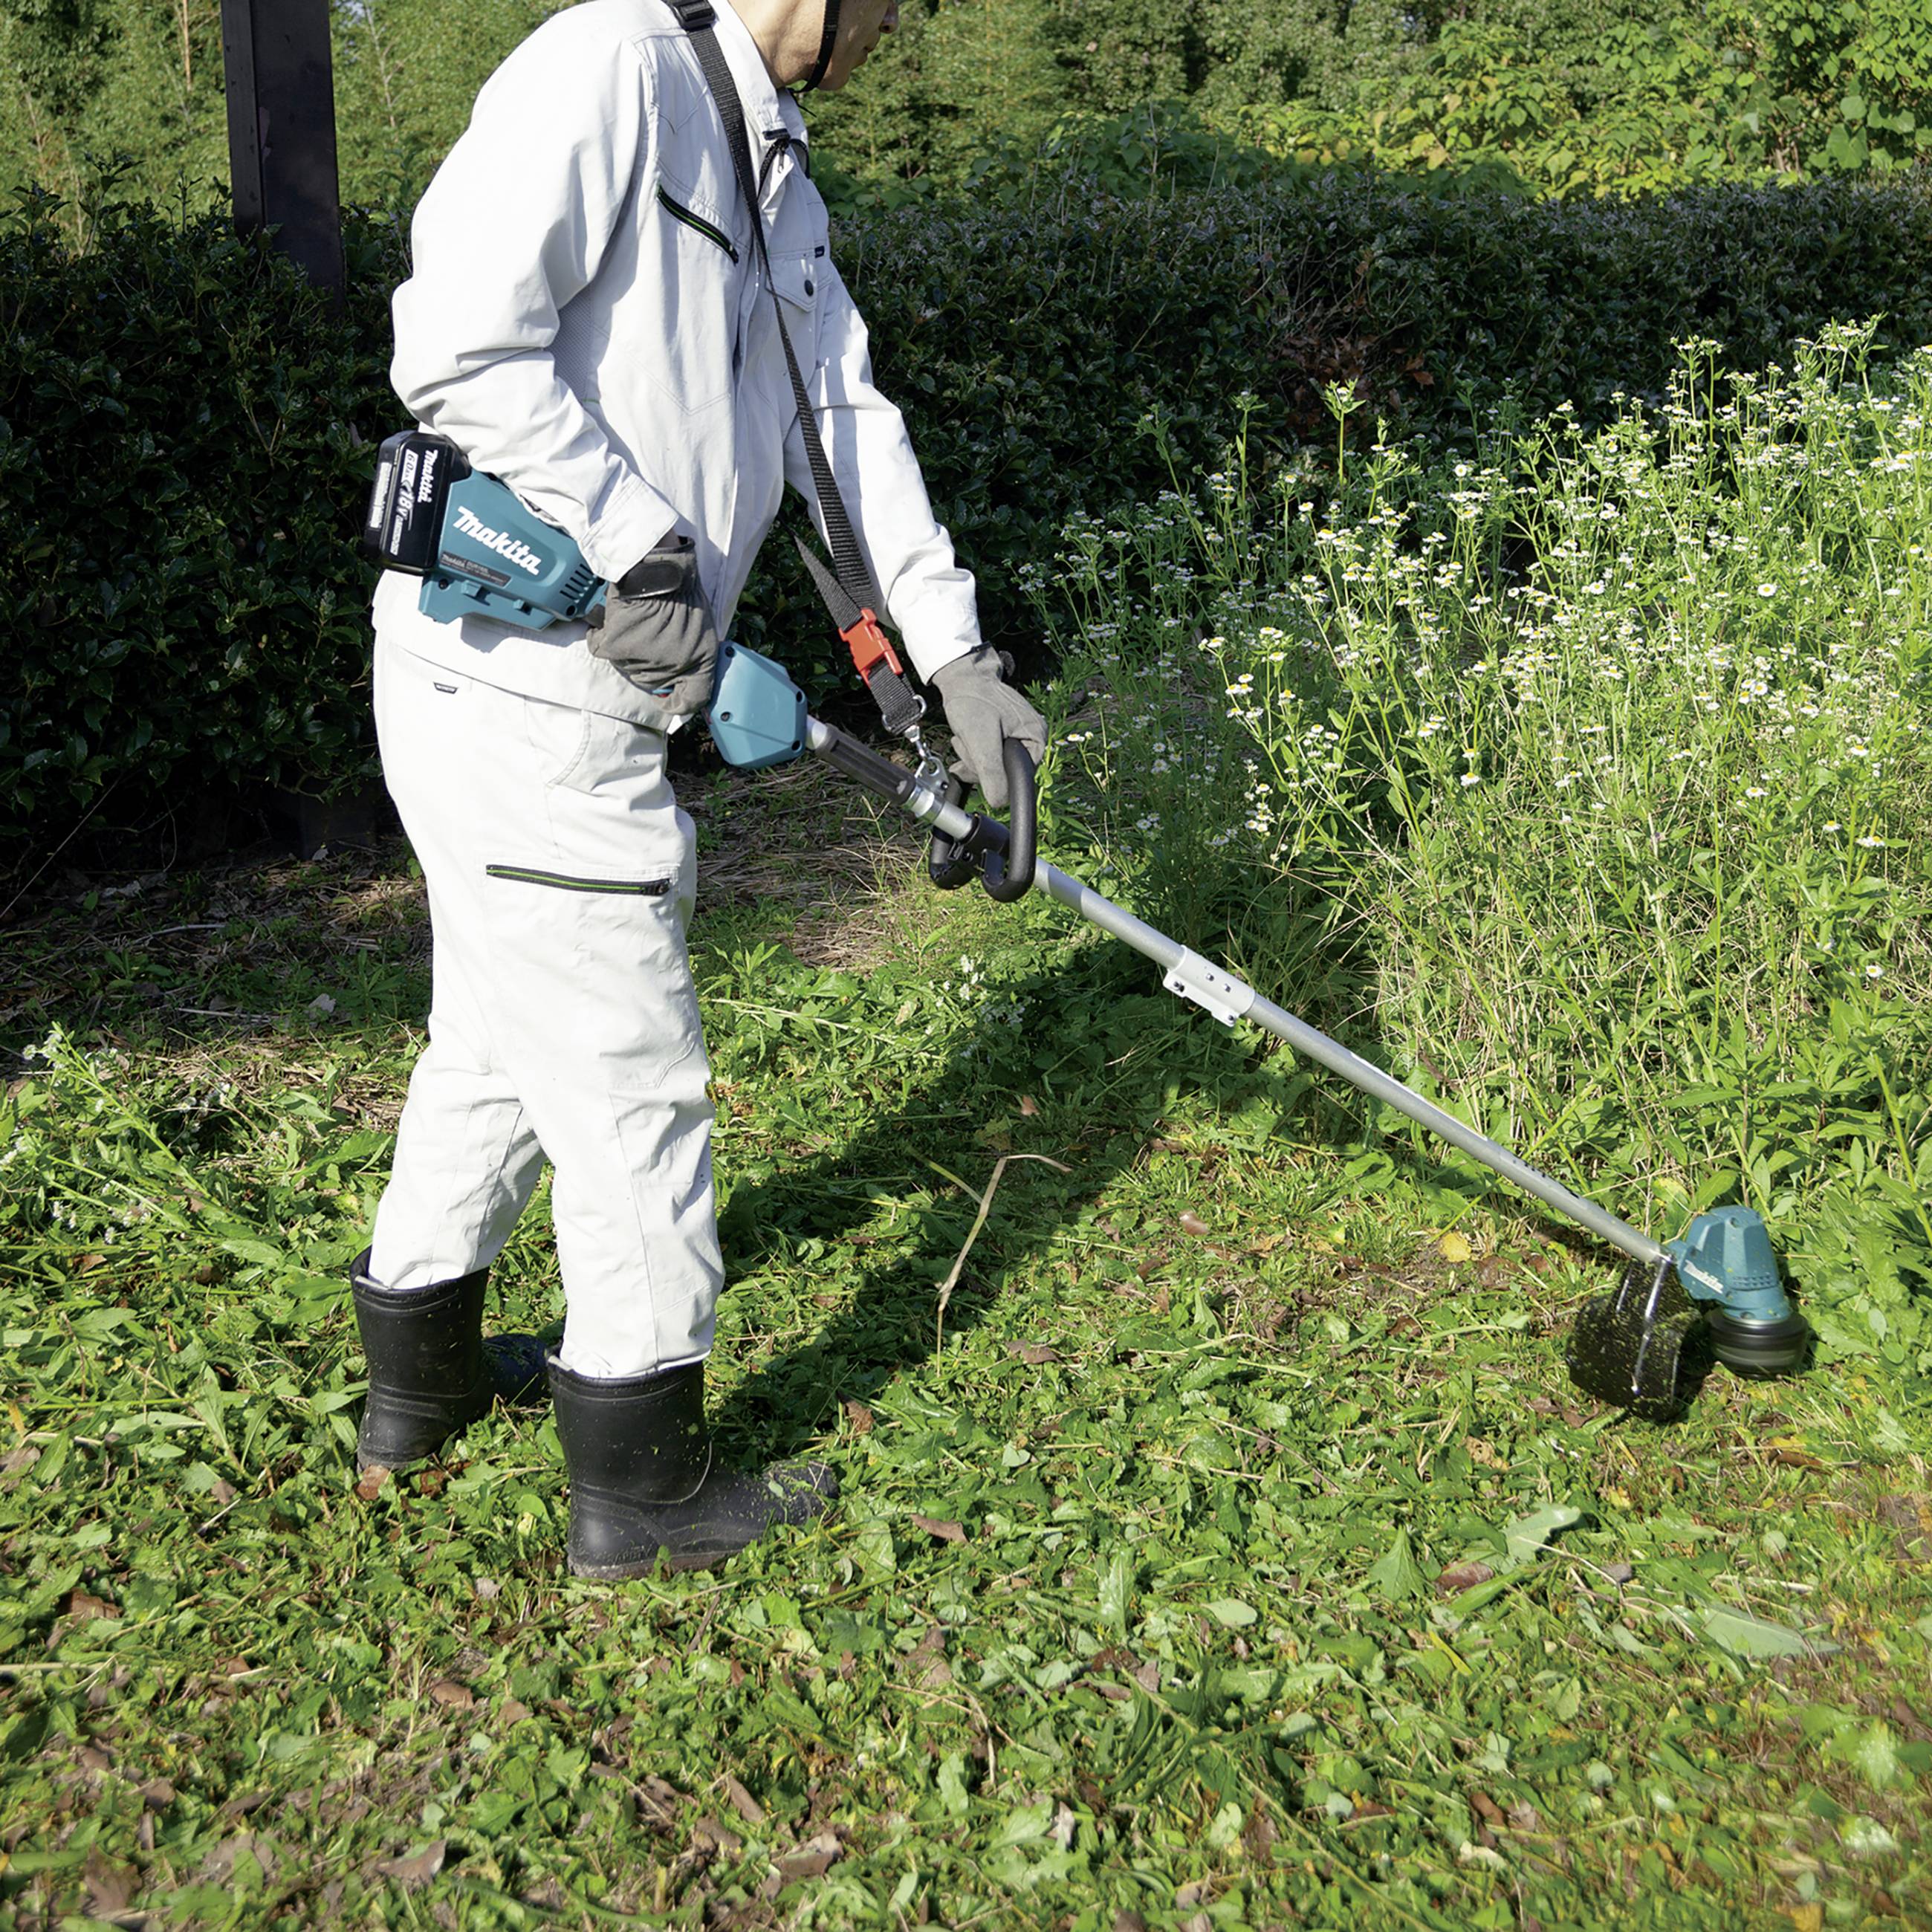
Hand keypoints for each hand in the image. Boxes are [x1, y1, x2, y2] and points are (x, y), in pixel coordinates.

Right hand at [585, 533, 719, 715]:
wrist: (658, 568)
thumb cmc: (684, 592)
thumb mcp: (704, 628)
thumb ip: (697, 655)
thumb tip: (683, 679)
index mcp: (699, 665)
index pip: (691, 700)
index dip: (679, 705)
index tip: (669, 701)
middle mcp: (672, 670)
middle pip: (654, 684)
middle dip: (653, 667)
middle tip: (653, 639)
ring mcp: (642, 662)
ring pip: (629, 667)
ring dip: (630, 650)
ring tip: (638, 623)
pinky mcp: (616, 648)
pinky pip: (601, 647)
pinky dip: (602, 635)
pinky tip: (612, 620)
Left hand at [930, 646, 1046, 809]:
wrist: (959, 676)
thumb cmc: (973, 699)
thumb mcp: (981, 739)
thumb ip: (992, 772)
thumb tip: (999, 801)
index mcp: (1036, 737)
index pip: (1019, 777)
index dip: (995, 775)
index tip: (978, 759)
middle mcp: (1030, 737)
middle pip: (1004, 773)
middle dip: (980, 764)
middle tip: (970, 742)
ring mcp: (1016, 735)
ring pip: (992, 766)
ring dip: (972, 757)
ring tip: (966, 735)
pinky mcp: (1002, 735)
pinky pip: (987, 756)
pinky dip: (972, 752)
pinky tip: (966, 738)